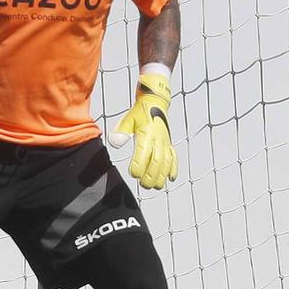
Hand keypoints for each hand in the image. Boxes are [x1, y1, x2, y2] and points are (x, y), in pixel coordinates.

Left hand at [110, 73, 176, 188]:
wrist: (155, 102)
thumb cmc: (138, 113)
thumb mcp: (127, 120)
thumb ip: (121, 131)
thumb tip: (114, 143)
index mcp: (146, 133)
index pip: (144, 153)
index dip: (139, 166)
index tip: (133, 174)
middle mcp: (158, 139)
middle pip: (157, 161)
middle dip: (151, 175)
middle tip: (143, 185)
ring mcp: (166, 142)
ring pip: (167, 162)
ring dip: (162, 175)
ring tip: (155, 186)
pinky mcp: (169, 143)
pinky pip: (174, 157)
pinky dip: (174, 168)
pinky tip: (171, 178)